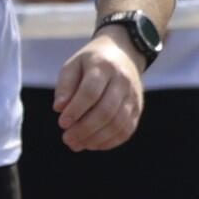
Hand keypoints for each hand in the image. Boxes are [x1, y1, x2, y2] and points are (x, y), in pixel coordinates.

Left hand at [53, 35, 145, 150]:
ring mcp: (133, 96)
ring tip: (77, 144)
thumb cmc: (90, 63)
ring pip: (117, 123)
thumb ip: (65, 86)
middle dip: (85, 129)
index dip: (76, 110)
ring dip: (96, 138)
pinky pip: (126, 130)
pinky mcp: (138, 108)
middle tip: (67, 138)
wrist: (123, 54)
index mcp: (104, 66)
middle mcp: (122, 81)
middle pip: (106, 111)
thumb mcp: (73, 65)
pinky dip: (110, 142)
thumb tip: (59, 108)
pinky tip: (93, 145)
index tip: (62, 123)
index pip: (90, 92)